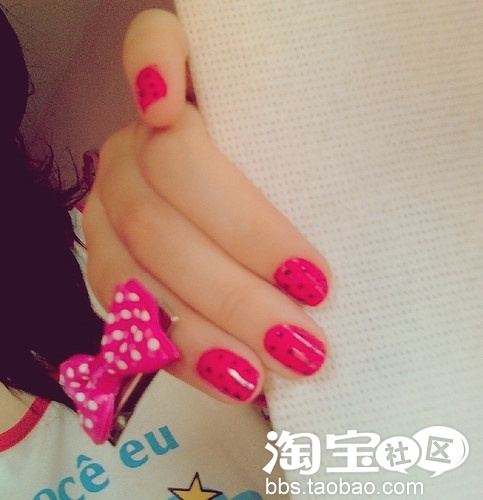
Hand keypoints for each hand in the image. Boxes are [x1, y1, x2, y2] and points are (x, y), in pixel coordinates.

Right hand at [82, 9, 330, 403]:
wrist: (235, 219)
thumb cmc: (281, 179)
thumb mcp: (292, 159)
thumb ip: (293, 161)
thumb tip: (321, 254)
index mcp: (174, 100)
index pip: (152, 49)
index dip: (150, 67)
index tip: (168, 106)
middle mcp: (131, 151)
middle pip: (164, 203)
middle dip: (236, 277)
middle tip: (302, 332)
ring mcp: (109, 209)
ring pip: (139, 270)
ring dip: (204, 328)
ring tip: (263, 372)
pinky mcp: (105, 264)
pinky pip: (125, 314)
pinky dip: (176, 349)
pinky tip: (223, 376)